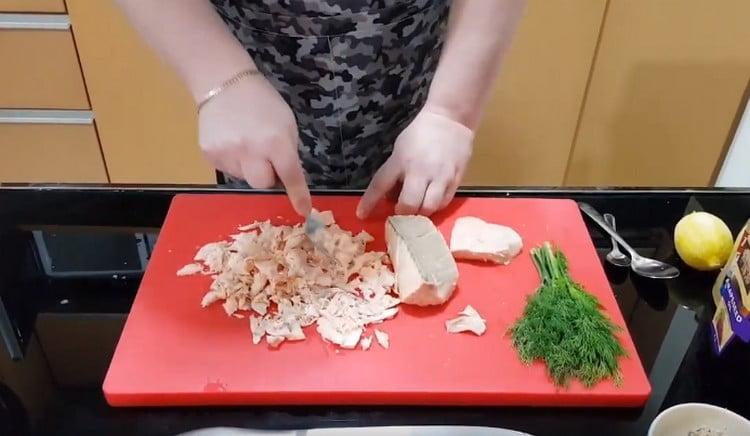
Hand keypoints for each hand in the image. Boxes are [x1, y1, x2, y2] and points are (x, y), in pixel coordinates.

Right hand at [198, 75, 310, 215]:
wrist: (223, 82)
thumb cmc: (263, 102)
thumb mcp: (286, 123)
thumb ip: (288, 152)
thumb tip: (287, 180)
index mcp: (274, 141)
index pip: (290, 175)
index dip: (298, 195)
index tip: (304, 211)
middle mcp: (250, 151)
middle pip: (262, 184)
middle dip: (267, 176)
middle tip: (266, 157)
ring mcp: (227, 154)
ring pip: (244, 178)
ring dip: (250, 167)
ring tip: (245, 141)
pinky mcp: (210, 155)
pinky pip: (228, 170)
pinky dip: (234, 161)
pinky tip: (232, 141)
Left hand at [357, 109, 472, 217]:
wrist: (451, 119)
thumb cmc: (421, 133)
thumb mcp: (400, 149)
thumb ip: (395, 172)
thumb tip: (392, 196)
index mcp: (401, 160)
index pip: (380, 185)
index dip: (369, 202)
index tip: (362, 215)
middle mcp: (420, 170)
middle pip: (409, 204)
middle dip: (403, 213)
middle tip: (402, 211)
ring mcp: (440, 176)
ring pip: (429, 207)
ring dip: (421, 213)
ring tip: (419, 208)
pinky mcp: (456, 179)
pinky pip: (444, 202)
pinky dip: (436, 206)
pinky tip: (432, 201)